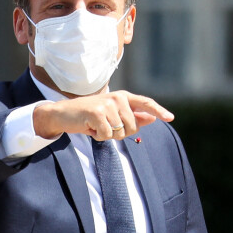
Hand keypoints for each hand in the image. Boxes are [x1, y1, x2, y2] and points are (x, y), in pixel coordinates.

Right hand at [33, 90, 173, 140]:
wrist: (62, 113)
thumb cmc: (87, 115)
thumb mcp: (110, 115)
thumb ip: (131, 116)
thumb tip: (151, 118)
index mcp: (122, 96)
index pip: (145, 102)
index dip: (158, 110)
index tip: (170, 118)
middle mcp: (116, 97)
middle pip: (133, 127)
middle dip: (119, 133)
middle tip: (103, 126)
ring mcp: (107, 104)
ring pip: (120, 133)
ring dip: (107, 135)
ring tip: (95, 125)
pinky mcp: (97, 113)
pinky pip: (107, 135)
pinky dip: (97, 136)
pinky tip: (89, 127)